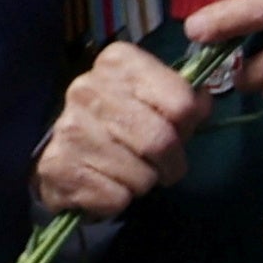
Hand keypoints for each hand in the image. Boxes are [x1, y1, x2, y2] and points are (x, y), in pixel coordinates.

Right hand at [31, 42, 208, 218]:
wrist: (64, 152)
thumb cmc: (119, 124)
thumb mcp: (155, 101)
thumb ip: (184, 99)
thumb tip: (204, 101)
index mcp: (118, 63)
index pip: (181, 102)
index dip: (186, 124)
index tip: (173, 129)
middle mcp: (87, 89)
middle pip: (161, 141)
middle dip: (171, 163)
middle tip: (160, 165)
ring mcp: (69, 127)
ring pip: (141, 175)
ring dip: (142, 183)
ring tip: (126, 171)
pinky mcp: (58, 166)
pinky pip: (116, 197)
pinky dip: (118, 199)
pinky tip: (104, 182)